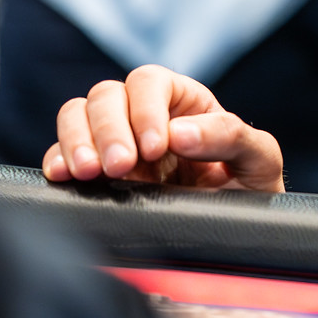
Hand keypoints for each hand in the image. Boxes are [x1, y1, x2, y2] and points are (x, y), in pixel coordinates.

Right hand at [43, 64, 283, 191]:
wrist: (238, 236)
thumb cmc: (251, 190)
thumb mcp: (259, 160)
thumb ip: (231, 136)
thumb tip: (180, 132)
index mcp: (185, 103)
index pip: (151, 82)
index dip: (146, 108)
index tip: (155, 147)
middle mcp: (144, 116)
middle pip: (107, 95)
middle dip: (109, 128)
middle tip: (119, 166)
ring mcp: (116, 143)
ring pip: (77, 115)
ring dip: (78, 140)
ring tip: (90, 172)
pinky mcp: (94, 173)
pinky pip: (62, 153)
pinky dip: (58, 159)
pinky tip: (64, 177)